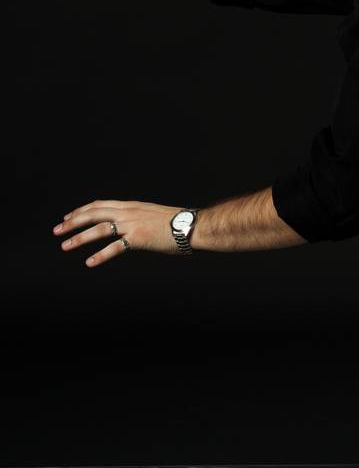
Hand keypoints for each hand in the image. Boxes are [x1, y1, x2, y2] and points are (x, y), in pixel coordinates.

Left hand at [54, 200, 183, 267]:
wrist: (191, 225)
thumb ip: (136, 218)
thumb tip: (126, 228)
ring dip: (80, 237)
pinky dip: (101, 255)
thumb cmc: (175, 223)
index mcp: (131, 205)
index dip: (82, 211)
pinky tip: (90, 262)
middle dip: (73, 222)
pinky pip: (115, 248)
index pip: (100, 205)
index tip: (68, 217)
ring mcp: (133, 224)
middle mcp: (129, 212)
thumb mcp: (150, 215)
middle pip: (94, 214)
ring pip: (99, 229)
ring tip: (65, 246)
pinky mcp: (138, 239)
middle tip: (57, 230)